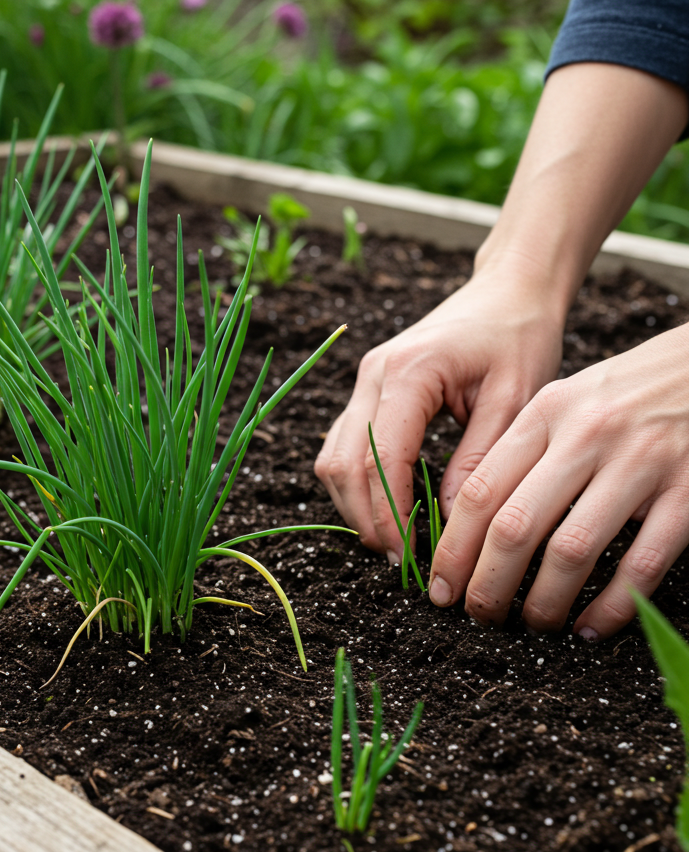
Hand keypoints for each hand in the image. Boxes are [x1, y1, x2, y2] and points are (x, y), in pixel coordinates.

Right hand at [315, 261, 564, 557]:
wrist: (507, 291)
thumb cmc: (519, 337)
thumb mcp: (515, 400)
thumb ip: (478, 460)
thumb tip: (446, 520)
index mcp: (409, 372)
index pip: (379, 458)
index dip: (388, 513)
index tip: (409, 556)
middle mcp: (373, 374)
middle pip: (342, 463)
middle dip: (366, 517)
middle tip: (399, 560)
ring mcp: (364, 380)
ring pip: (333, 457)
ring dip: (356, 503)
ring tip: (393, 540)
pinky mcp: (369, 389)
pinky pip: (344, 444)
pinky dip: (359, 482)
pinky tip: (389, 505)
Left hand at [429, 323, 688, 638]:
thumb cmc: (626, 390)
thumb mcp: (565, 400)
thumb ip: (521, 449)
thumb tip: (466, 521)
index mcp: (546, 412)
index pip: (482, 490)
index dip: (454, 548)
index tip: (440, 585)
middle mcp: (586, 436)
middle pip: (515, 526)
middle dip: (487, 583)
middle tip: (478, 615)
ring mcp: (640, 463)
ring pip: (571, 550)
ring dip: (543, 601)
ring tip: (532, 623)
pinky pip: (642, 563)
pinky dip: (612, 605)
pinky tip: (591, 627)